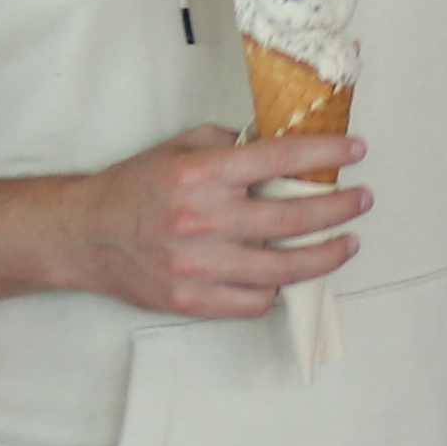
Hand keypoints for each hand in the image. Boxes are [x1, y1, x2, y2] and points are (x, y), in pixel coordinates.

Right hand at [70, 125, 370, 319]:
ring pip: (284, 268)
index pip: (280, 160)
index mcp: (201, 175)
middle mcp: (203, 220)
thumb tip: (278, 146)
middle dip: (340, 207)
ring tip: (347, 244)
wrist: (84, 235)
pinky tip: (290, 276)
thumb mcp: (179, 148)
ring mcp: (200, 266)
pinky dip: (277, 288)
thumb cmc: (133, 188)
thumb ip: (229, 144)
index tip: (356, 152)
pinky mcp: (193, 301)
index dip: (326, 155)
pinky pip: (254, 301)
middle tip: (362, 200)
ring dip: (326, 255)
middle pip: (294, 217)